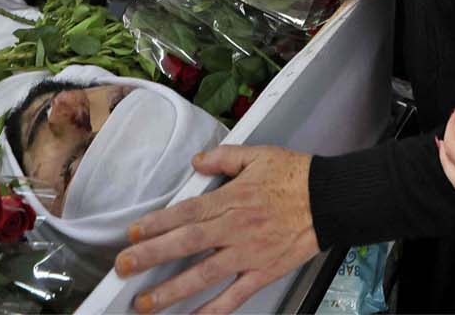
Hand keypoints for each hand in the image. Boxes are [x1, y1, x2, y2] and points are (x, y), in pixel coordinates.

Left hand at [117, 146, 317, 314]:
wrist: (331, 199)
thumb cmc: (296, 176)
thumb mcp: (259, 155)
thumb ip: (224, 157)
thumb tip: (198, 162)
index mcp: (233, 199)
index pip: (187, 212)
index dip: (158, 223)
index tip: (134, 232)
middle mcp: (236, 228)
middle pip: (187, 243)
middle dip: (152, 256)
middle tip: (124, 266)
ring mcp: (249, 253)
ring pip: (204, 275)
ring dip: (172, 290)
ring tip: (145, 302)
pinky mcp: (263, 272)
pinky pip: (234, 296)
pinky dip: (213, 311)